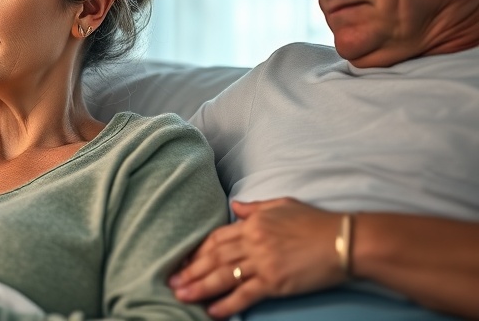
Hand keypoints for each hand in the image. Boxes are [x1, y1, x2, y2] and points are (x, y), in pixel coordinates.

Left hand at [170, 198, 345, 318]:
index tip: (182, 262)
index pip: (216, 238)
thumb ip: (255, 208)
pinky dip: (227, 304)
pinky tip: (212, 312)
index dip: (197, 251)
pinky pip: (245, 295)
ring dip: (200, 287)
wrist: (345, 240)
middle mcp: (253, 242)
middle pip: (213, 257)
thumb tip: (235, 205)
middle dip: (191, 271)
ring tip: (181, 296)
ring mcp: (263, 262)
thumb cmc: (317, 222)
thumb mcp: (283, 205)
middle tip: (171, 282)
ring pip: (223, 276)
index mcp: (253, 223)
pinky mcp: (275, 282)